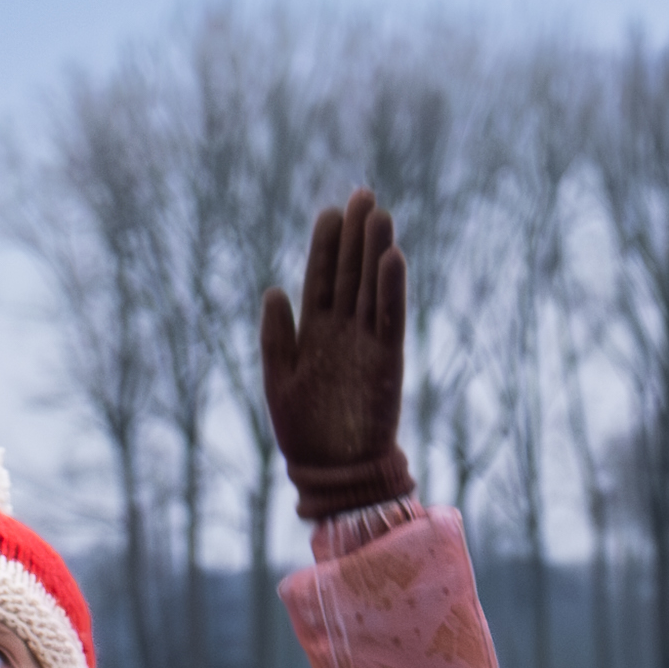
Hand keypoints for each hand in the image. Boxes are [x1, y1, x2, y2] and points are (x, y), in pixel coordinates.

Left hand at [260, 188, 414, 517]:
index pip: (321, 278)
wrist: (334, 474)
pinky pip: (390, 317)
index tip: (331, 211)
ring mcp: (366, 343)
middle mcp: (343, 331)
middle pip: (350, 273)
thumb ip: (277, 337)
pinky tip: (393, 257)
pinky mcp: (387, 360)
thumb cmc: (302, 431)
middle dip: (355, 235)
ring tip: (380, 213)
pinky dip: (391, 288)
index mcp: (313, 333)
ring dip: (375, 251)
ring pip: (372, 287)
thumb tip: (275, 290)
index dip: (326, 245)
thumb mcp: (278, 380)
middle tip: (363, 194)